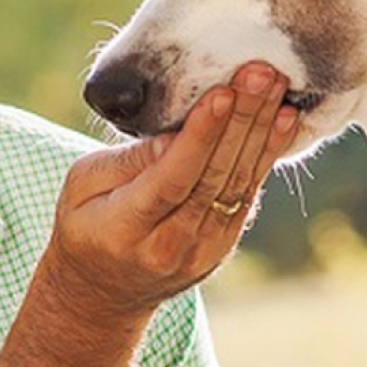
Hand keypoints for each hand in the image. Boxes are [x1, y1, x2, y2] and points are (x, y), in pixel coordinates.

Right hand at [0, 62, 295, 366]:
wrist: (102, 293)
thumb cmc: (86, 222)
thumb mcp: (81, 187)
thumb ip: (126, 162)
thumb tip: (172, 136)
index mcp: (125, 229)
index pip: (172, 180)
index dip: (200, 137)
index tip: (222, 94)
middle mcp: (170, 246)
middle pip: (214, 179)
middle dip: (242, 122)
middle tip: (262, 73)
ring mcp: (202, 252)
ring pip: (239, 186)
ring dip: (263, 133)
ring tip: (278, 87)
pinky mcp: (222, 247)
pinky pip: (248, 196)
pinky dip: (267, 156)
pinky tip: (284, 120)